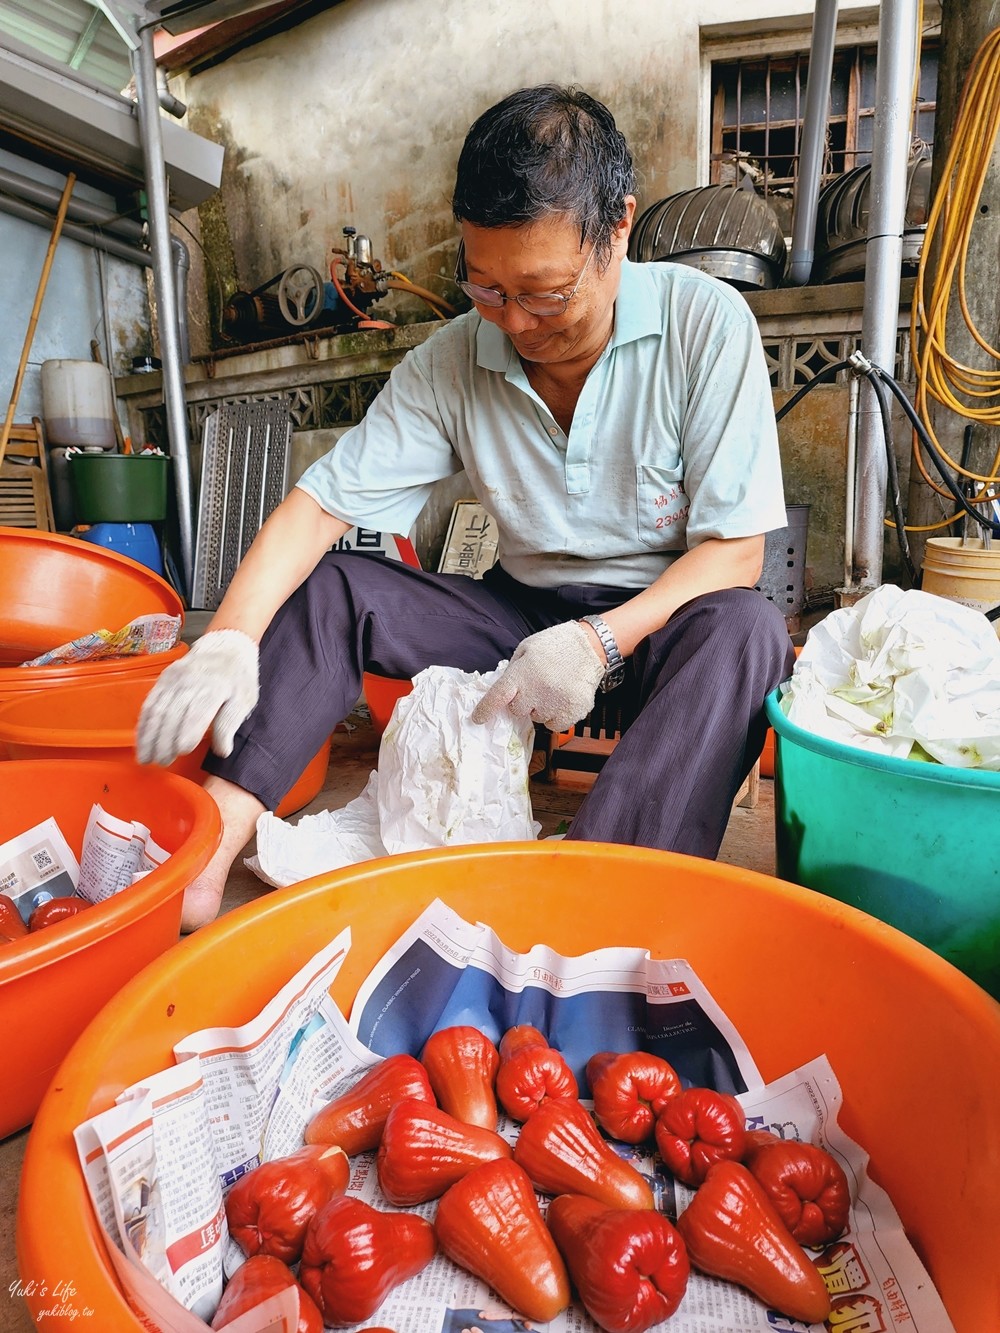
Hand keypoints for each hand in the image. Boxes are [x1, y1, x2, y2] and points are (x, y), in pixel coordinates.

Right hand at [136, 629, 258, 766]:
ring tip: (146, 758)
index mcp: (215, 688)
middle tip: (161, 763)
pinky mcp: (164, 679)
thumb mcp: (245, 700)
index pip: (196, 714)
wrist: (226, 646)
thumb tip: (222, 752)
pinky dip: (143, 724)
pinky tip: (141, 740)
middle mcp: (191, 682)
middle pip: (173, 715)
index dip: (187, 734)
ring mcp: (174, 679)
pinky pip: (149, 703)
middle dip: (164, 742)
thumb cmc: (238, 678)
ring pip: (157, 711)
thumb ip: (230, 725)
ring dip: (149, 736)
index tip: (181, 752)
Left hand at [471, 621, 604, 732]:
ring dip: (541, 708)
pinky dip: (557, 716)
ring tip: (554, 688)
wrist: (590, 646)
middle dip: (523, 701)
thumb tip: (502, 691)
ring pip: (537, 718)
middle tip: (537, 686)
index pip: (497, 696)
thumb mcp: (526, 649)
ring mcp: (555, 704)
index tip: (478, 719)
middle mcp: (536, 691)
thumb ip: (513, 670)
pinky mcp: (572, 713)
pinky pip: (555, 726)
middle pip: (518, 710)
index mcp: (522, 673)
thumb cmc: (555, 645)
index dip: (485, 709)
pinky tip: (563, 699)